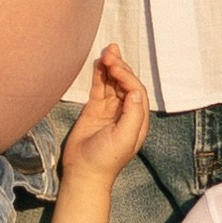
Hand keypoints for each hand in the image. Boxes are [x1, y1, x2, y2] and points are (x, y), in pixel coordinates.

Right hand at [61, 45, 151, 182]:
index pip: (136, 90)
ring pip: (112, 83)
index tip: (115, 67)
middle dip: (120, 67)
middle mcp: (125, 112)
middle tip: (110, 53)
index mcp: (137, 119)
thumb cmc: (106, 159)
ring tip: (107, 51)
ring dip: (111, 67)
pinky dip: (100, 76)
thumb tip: (133, 91)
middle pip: (125, 83)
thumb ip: (132, 115)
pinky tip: (99, 63)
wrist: (84, 172)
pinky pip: (99, 88)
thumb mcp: (124, 138)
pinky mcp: (94, 111)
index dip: (127, 76)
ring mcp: (109, 110)